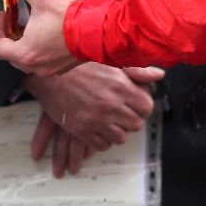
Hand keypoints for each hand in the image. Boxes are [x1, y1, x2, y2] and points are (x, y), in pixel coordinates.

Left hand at [0, 0, 80, 75]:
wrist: (100, 29)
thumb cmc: (70, 16)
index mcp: (26, 53)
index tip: (3, 15)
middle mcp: (36, 66)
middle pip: (11, 54)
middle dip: (9, 34)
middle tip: (14, 17)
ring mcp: (50, 68)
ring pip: (27, 58)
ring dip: (23, 41)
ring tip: (30, 22)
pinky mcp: (63, 66)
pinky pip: (43, 60)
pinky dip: (39, 47)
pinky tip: (46, 30)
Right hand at [25, 61, 163, 171]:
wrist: (48, 74)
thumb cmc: (77, 64)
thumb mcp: (108, 61)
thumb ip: (136, 70)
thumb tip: (158, 74)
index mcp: (120, 86)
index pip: (146, 106)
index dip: (142, 106)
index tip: (135, 103)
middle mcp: (111, 104)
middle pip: (135, 124)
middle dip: (130, 119)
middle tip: (122, 112)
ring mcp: (96, 119)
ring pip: (120, 137)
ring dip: (117, 131)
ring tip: (109, 121)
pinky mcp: (82, 130)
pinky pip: (101, 145)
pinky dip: (102, 140)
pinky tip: (98, 129)